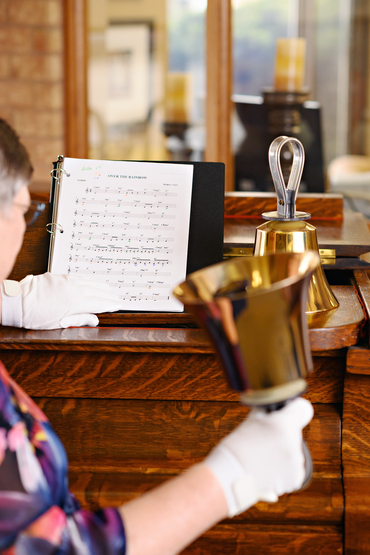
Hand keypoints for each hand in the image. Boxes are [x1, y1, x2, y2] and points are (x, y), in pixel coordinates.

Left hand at [1, 273, 123, 328]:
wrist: (17, 301)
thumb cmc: (35, 316)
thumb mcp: (59, 323)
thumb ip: (79, 319)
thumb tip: (94, 320)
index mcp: (75, 302)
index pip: (99, 303)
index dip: (110, 304)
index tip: (118, 305)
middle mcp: (73, 289)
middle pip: (96, 292)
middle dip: (108, 295)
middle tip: (116, 298)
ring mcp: (66, 280)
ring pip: (88, 282)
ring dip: (100, 286)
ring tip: (108, 289)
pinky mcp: (58, 276)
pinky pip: (78, 277)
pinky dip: (87, 279)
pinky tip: (90, 281)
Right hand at [203, 397, 313, 515]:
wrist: (229, 475)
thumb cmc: (238, 446)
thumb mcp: (252, 421)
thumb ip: (268, 413)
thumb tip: (274, 408)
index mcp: (283, 424)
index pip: (301, 408)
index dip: (294, 409)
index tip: (290, 412)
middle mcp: (292, 443)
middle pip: (294, 433)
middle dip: (284, 436)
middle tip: (265, 442)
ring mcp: (295, 462)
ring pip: (294, 453)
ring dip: (284, 455)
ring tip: (263, 459)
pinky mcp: (296, 479)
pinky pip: (295, 471)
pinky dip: (284, 472)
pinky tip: (268, 471)